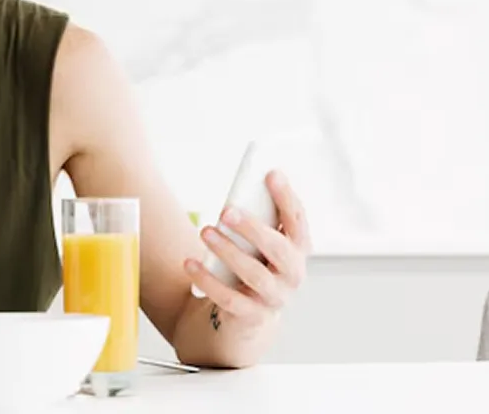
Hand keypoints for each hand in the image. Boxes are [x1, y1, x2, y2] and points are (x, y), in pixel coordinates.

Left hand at [184, 170, 311, 327]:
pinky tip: (190, 263)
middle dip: (253, 228)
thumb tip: (235, 196)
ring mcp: (274, 297)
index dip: (287, 197)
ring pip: (253, 274)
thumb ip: (254, 221)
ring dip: (228, 251)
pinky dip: (207, 280)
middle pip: (278, 249)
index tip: (271, 173)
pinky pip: (229, 298)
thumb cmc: (251, 264)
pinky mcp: (251, 315)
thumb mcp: (256, 242)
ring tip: (205, 231)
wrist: (248, 315)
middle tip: (227, 210)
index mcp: (297, 250)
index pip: (298, 221)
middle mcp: (292, 275)